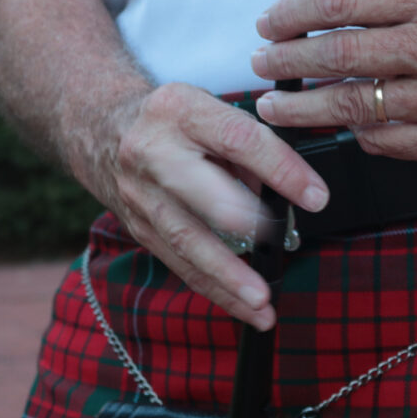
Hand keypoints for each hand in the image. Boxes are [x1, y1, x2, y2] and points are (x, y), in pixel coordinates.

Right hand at [86, 83, 329, 330]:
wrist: (101, 130)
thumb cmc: (172, 119)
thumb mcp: (207, 108)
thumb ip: (248, 145)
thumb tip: (291, 191)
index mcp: (180, 111)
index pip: (237, 139)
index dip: (280, 168)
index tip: (315, 196)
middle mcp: (154, 153)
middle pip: (200, 192)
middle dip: (244, 222)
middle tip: (278, 242)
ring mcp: (141, 195)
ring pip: (187, 241)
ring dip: (228, 276)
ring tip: (262, 301)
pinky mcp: (139, 228)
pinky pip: (180, 264)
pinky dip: (215, 289)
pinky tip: (244, 308)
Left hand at [250, 0, 416, 161]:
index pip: (345, 2)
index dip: (295, 13)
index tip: (269, 23)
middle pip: (342, 54)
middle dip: (287, 62)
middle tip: (260, 66)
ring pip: (355, 104)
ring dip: (305, 105)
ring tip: (276, 104)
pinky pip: (385, 140)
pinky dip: (355, 131)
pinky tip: (337, 122)